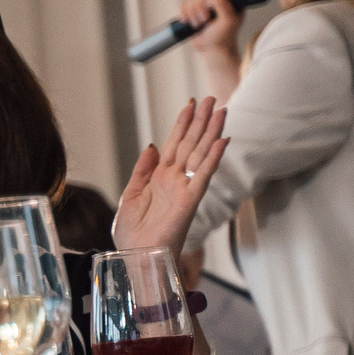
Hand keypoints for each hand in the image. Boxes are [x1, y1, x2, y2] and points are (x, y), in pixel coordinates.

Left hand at [114, 96, 229, 254]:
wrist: (136, 256)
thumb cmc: (133, 233)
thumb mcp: (130, 194)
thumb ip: (142, 170)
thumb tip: (151, 145)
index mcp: (159, 177)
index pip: (174, 144)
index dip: (182, 124)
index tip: (190, 104)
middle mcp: (174, 179)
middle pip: (191, 144)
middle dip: (201, 121)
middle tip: (212, 98)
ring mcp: (184, 188)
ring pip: (201, 154)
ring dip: (211, 132)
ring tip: (222, 110)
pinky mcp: (191, 200)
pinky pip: (205, 175)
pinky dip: (214, 158)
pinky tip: (222, 141)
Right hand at [175, 0, 244, 63]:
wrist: (212, 49)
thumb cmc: (224, 36)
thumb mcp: (228, 20)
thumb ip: (223, 3)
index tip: (210, 8)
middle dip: (200, 6)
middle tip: (205, 20)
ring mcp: (204, 2)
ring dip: (192, 12)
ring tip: (199, 24)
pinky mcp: (192, 9)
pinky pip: (183, 4)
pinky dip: (183, 14)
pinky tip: (188, 22)